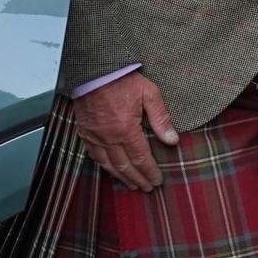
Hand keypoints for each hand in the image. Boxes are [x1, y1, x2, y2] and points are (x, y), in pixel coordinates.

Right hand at [72, 72, 177, 191]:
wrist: (94, 69)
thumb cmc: (122, 79)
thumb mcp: (149, 93)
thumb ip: (161, 118)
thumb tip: (172, 140)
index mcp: (126, 129)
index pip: (141, 158)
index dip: (150, 172)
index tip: (158, 181)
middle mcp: (108, 137)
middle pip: (125, 166)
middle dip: (138, 179)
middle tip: (147, 188)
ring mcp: (94, 136)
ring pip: (108, 164)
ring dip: (122, 177)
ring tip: (132, 185)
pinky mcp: (84, 132)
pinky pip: (94, 155)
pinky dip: (104, 166)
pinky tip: (111, 170)